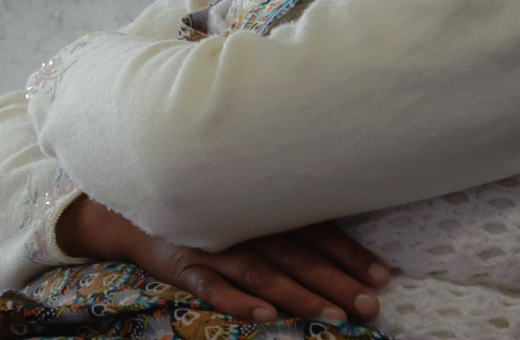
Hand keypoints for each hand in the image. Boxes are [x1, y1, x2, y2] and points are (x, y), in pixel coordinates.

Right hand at [56, 196, 389, 322]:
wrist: (137, 201)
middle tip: (369, 307)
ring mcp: (214, 242)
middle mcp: (246, 220)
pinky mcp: (184, 263)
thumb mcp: (247, 201)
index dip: (349, 253)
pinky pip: (213, 285)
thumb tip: (338, 241)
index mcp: (266, 205)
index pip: (316, 229)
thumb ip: (284, 214)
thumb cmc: (208, 201)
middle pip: (298, 254)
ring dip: (299, 295)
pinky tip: (265, 317)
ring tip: (333, 315)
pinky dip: (237, 300)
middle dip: (336, 280)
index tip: (381, 277)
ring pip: (263, 271)